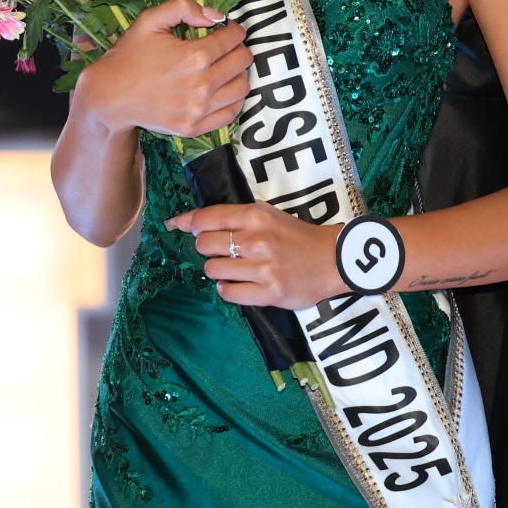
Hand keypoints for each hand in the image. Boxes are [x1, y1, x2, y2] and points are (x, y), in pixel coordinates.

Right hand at [72, 0, 250, 139]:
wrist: (109, 95)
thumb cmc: (129, 55)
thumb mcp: (150, 20)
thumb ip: (183, 7)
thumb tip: (215, 16)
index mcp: (196, 56)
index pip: (235, 37)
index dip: (232, 29)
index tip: (225, 30)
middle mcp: (202, 85)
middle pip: (243, 61)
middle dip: (237, 48)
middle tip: (224, 48)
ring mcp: (199, 110)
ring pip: (242, 87)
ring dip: (237, 74)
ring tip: (223, 68)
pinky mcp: (194, 128)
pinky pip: (231, 114)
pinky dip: (232, 100)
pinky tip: (221, 90)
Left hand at [165, 202, 344, 309]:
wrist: (333, 260)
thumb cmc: (298, 236)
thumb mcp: (270, 215)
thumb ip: (237, 217)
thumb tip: (197, 221)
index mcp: (255, 216)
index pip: (208, 217)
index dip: (187, 221)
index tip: (175, 225)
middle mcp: (255, 240)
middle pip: (205, 244)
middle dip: (206, 247)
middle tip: (219, 250)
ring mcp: (261, 268)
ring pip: (213, 269)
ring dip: (217, 270)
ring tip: (233, 269)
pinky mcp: (268, 293)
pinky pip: (228, 293)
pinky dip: (227, 289)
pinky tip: (238, 284)